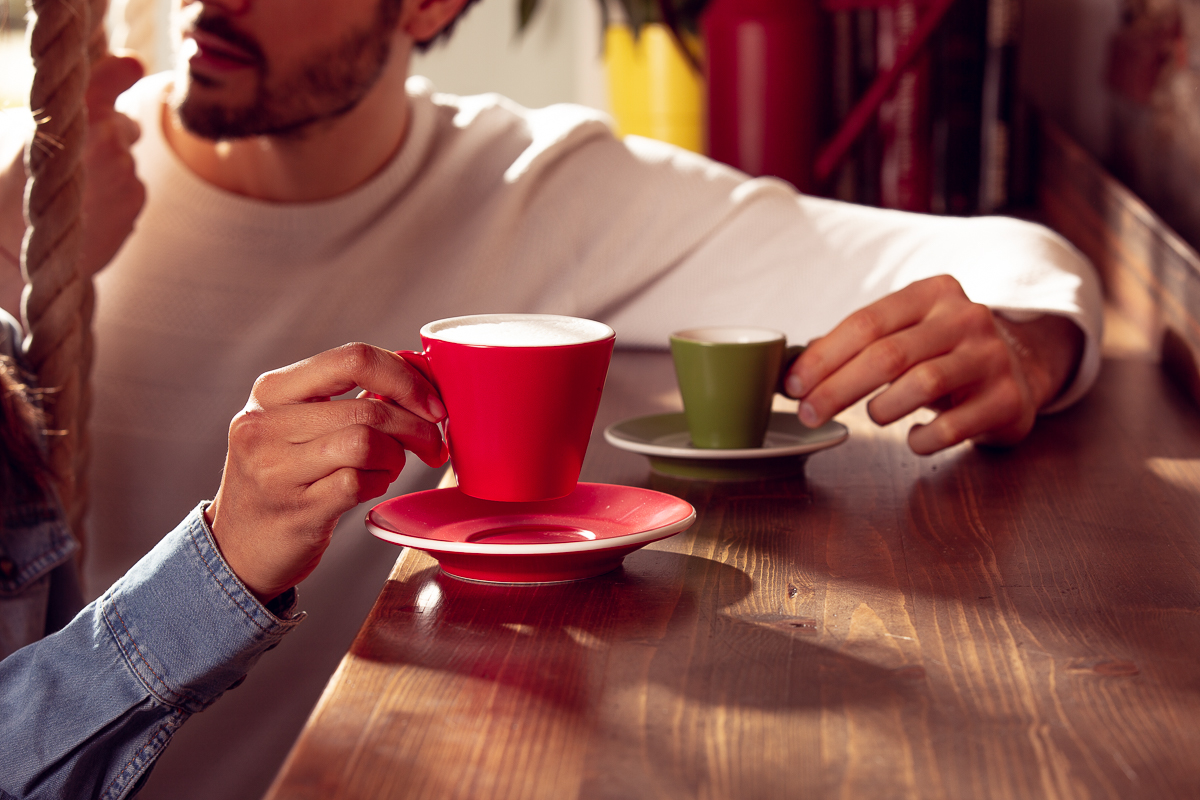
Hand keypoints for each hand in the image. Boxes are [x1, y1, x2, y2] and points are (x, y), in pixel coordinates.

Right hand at [0, 54, 144, 316]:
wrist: (13, 256)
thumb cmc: (5, 187)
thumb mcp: (20, 135)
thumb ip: (60, 112)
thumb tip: (111, 92)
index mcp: (69, 115)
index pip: (106, 78)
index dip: (119, 72)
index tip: (131, 66)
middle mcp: (105, 139)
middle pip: (125, 125)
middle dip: (110, 136)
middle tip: (76, 160)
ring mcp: (126, 171)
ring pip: (127, 158)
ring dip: (110, 169)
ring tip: (75, 194)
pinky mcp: (136, 200)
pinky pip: (133, 185)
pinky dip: (117, 194)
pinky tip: (87, 210)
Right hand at [205, 343, 449, 603]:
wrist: (238, 546)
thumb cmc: (282, 477)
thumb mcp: (297, 426)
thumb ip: (347, 398)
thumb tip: (417, 379)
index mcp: (271, 391)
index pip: (352, 359)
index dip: (404, 377)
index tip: (432, 402)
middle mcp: (265, 425)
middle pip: (368, 408)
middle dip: (417, 425)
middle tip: (432, 441)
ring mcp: (276, 469)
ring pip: (366, 443)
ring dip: (396, 455)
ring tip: (391, 464)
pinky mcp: (297, 509)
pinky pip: (359, 483)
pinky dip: (380, 482)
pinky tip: (373, 484)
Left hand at [783, 275, 1083, 454]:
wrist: (1017, 374)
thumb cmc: (941, 355)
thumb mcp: (905, 336)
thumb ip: (856, 345)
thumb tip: (793, 371)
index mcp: (932, 293)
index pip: (866, 322)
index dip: (823, 356)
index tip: (793, 385)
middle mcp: (966, 317)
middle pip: (888, 354)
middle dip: (838, 388)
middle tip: (810, 414)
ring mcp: (992, 356)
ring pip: (922, 383)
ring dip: (882, 408)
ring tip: (873, 417)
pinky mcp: (1008, 399)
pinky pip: (953, 425)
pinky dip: (922, 438)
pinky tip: (913, 438)